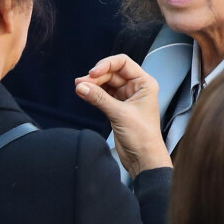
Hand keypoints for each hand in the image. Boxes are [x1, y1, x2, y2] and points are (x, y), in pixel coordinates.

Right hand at [75, 54, 171, 177]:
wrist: (144, 160)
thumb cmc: (142, 137)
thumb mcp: (120, 114)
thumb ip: (99, 98)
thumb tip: (81, 86)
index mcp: (144, 83)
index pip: (123, 63)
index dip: (107, 64)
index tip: (93, 73)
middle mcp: (136, 87)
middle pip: (111, 72)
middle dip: (96, 77)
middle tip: (81, 83)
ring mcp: (126, 96)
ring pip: (106, 83)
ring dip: (92, 84)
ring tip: (79, 87)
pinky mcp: (117, 106)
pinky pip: (103, 94)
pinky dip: (93, 93)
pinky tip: (84, 93)